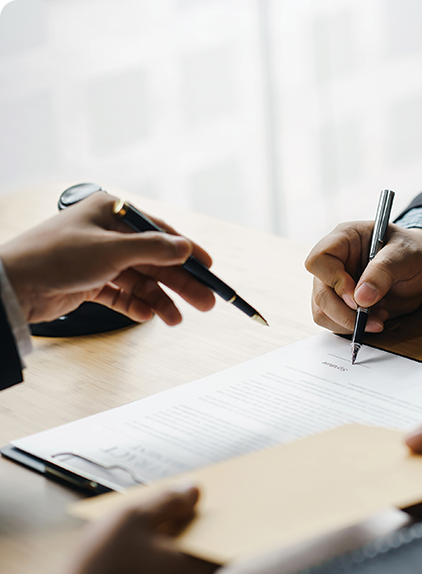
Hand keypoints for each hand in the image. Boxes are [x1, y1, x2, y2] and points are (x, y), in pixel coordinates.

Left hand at [0, 192, 215, 324]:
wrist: (15, 286)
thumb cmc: (56, 257)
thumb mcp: (112, 250)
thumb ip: (153, 250)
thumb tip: (186, 248)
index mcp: (111, 212)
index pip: (160, 232)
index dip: (186, 251)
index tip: (209, 268)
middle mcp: (106, 234)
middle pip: (154, 260)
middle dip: (179, 283)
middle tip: (204, 302)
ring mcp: (98, 259)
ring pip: (140, 281)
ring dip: (159, 300)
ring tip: (175, 319)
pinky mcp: (89, 282)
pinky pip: (121, 295)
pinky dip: (135, 306)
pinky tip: (146, 316)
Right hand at [56, 485, 217, 573]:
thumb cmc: (101, 572)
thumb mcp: (134, 518)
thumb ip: (168, 500)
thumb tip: (193, 491)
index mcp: (198, 571)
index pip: (225, 536)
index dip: (217, 512)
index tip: (211, 494)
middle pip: (204, 548)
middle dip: (193, 523)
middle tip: (178, 500)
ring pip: (183, 563)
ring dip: (173, 540)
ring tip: (152, 519)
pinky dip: (159, 559)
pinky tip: (139, 545)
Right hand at [305, 221, 421, 333]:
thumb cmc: (413, 251)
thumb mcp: (405, 255)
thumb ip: (383, 271)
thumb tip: (361, 298)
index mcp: (344, 239)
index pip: (319, 260)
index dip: (334, 281)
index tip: (357, 298)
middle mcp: (333, 262)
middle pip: (320, 292)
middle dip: (343, 312)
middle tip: (369, 317)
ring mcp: (334, 285)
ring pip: (322, 312)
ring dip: (349, 322)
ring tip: (378, 317)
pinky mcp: (340, 304)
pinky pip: (333, 322)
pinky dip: (353, 327)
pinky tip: (374, 319)